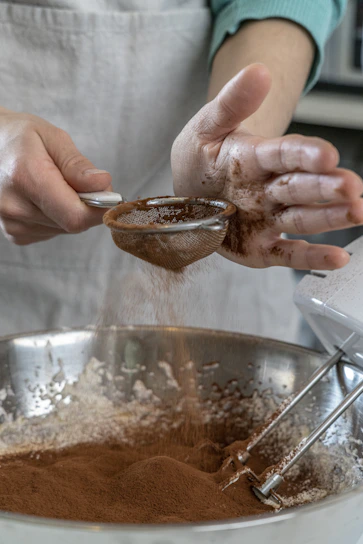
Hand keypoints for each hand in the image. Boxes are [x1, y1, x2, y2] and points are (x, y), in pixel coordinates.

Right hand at [0, 109, 111, 244]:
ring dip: (69, 210)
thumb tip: (102, 185)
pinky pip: (51, 231)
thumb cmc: (21, 138)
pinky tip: (42, 198)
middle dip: (85, 205)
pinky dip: (56, 217)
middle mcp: (14, 207)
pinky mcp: (14, 234)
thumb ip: (78, 164)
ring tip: (52, 186)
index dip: (99, 209)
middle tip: (76, 181)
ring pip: (64, 229)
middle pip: (72, 223)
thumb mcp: (53, 138)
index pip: (75, 216)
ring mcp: (12, 224)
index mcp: (26, 177)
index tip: (108, 195)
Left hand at [172, 64, 362, 269]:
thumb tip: (258, 71)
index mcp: (257, 157)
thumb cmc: (203, 156)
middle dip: (325, 187)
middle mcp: (269, 188)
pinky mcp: (263, 246)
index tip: (326, 155)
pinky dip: (311, 257)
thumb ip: (231, 103)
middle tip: (351, 187)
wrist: (191, 189)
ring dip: (330, 217)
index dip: (304, 154)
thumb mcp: (207, 126)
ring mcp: (268, 217)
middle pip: (300, 186)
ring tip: (357, 213)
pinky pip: (288, 253)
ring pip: (302, 217)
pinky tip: (337, 258)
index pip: (284, 153)